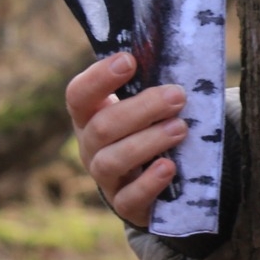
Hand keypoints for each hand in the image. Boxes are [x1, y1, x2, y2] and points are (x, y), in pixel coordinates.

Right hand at [66, 53, 187, 227]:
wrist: (158, 184)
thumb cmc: (151, 130)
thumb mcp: (146, 107)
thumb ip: (152, 85)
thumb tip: (180, 54)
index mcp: (91, 116)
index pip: (79, 95)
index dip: (99, 78)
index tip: (129, 61)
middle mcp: (91, 147)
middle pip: (102, 127)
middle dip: (141, 109)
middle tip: (177, 96)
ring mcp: (106, 178)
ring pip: (112, 160)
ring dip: (147, 142)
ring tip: (180, 128)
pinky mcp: (125, 205)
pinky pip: (129, 198)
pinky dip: (148, 182)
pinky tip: (169, 166)